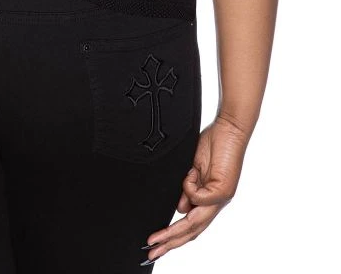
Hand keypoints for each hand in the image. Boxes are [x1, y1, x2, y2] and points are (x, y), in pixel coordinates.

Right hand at [142, 114, 249, 263]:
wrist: (230, 128)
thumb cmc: (215, 143)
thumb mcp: (195, 169)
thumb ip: (188, 189)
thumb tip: (180, 209)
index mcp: (210, 197)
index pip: (192, 225)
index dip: (174, 236)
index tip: (156, 244)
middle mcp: (216, 201)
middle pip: (193, 230)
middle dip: (170, 243)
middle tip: (151, 252)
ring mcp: (221, 197)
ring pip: (196, 223)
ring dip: (174, 232)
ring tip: (156, 239)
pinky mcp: (223, 189)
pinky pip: (199, 197)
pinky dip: (189, 187)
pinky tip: (191, 173)